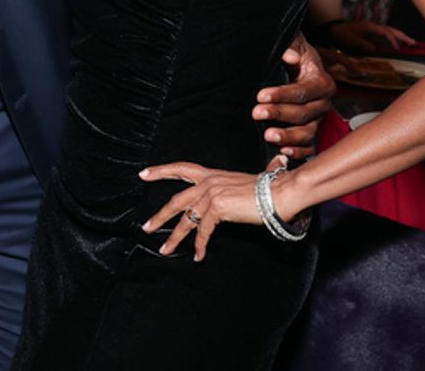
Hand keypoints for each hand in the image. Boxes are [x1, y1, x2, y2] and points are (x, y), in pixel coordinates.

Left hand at [137, 162, 265, 261]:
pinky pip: (203, 231)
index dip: (161, 171)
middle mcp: (209, 182)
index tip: (144, 174)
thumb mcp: (245, 182)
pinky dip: (200, 245)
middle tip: (147, 227)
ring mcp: (212, 194)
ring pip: (186, 219)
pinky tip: (198, 255)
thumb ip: (235, 185)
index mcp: (212, 175)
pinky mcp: (218, 208)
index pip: (181, 169)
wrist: (281, 193)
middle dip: (160, 216)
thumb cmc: (269, 190)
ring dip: (175, 237)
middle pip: (177, 200)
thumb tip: (245, 185)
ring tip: (165, 249)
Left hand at [253, 37, 334, 159]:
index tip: (261, 95)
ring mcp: (317, 121)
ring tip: (268, 135)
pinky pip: (308, 148)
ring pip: (306, 133)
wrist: (298, 66)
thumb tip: (289, 57)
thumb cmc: (294, 53)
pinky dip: (298, 152)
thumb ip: (291, 46)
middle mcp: (323, 104)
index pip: (303, 91)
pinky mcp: (310, 133)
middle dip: (279, 113)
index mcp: (322, 83)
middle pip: (303, 113)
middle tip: (256, 113)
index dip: (282, 94)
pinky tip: (284, 152)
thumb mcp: (294, 44)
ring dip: (287, 136)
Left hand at [328, 19, 414, 54]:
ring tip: (410, 43)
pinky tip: (397, 45)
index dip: (392, 40)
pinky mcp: (372, 32)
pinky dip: (393, 39)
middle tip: (414, 43)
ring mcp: (373, 29)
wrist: (335, 30)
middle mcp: (373, 26)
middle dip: (403, 36)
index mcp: (369, 26)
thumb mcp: (350, 39)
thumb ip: (361, 43)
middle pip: (391, 30)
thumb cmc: (342, 34)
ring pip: (390, 31)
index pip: (385, 32)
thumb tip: (374, 48)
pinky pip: (385, 35)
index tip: (397, 48)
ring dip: (400, 37)